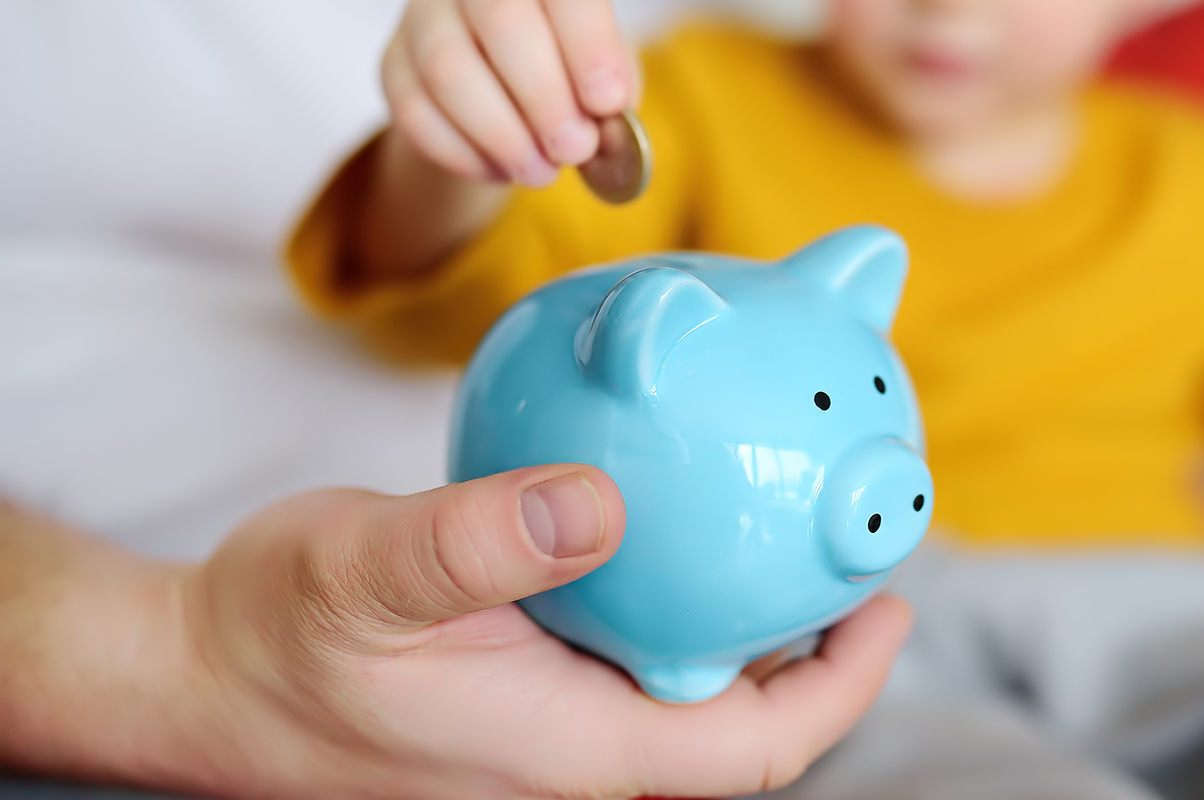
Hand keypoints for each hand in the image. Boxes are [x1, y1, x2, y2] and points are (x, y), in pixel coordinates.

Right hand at [0, 466, 911, 798]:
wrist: (195, 675)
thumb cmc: (272, 637)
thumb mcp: (362, 574)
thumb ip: (475, 543)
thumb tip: (597, 504)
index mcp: (569, 753)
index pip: (751, 747)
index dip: (838, 687)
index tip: (887, 606)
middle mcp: (577, 755)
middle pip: (741, 727)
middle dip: (814, 658)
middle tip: (853, 557)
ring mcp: (551, 731)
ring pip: (689, 690)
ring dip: (748, 629)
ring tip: (785, 540)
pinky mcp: (524, 695)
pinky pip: (630, 656)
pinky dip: (674, 603)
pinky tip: (670, 533)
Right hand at [383, 0, 634, 185]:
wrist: (502, 86)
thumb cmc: (566, 70)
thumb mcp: (602, 73)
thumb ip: (610, 90)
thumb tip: (607, 123)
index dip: (588, 44)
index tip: (607, 101)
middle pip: (500, 21)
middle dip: (544, 96)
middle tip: (575, 148)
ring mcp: (424, 17)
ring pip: (448, 70)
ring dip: (502, 134)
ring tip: (541, 171)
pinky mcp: (392, 64)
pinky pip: (416, 112)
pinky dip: (464, 153)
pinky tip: (500, 170)